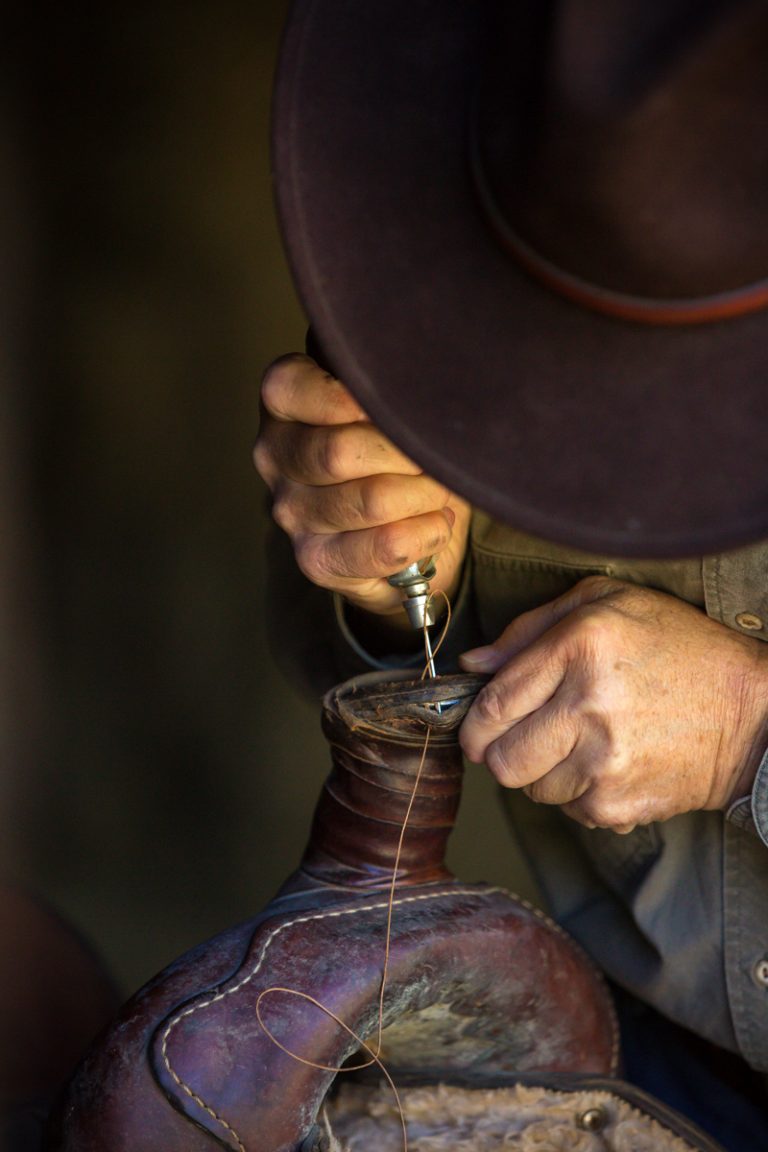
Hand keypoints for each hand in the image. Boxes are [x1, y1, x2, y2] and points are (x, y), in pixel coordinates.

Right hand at [254, 354, 469, 618]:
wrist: (412, 524)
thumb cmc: (402, 449)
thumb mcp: (395, 405)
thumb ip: (393, 389)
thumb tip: (419, 402)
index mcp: (284, 404)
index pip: (289, 386)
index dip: (348, 395)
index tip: (393, 405)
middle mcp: (275, 456)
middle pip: (340, 452)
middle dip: (407, 455)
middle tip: (436, 457)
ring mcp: (290, 511)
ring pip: (371, 501)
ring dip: (424, 495)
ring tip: (439, 491)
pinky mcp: (315, 560)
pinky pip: (385, 546)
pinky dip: (426, 532)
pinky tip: (435, 523)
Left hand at [459, 576, 767, 831]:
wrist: (752, 712)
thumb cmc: (676, 648)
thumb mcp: (605, 604)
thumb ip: (529, 629)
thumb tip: (474, 664)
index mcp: (579, 647)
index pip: (493, 703)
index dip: (474, 722)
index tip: (478, 726)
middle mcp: (587, 705)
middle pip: (501, 759)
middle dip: (501, 753)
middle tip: (523, 739)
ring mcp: (603, 760)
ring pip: (531, 789)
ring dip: (543, 772)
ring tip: (581, 743)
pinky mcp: (618, 803)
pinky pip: (568, 810)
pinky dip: (578, 793)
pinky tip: (608, 764)